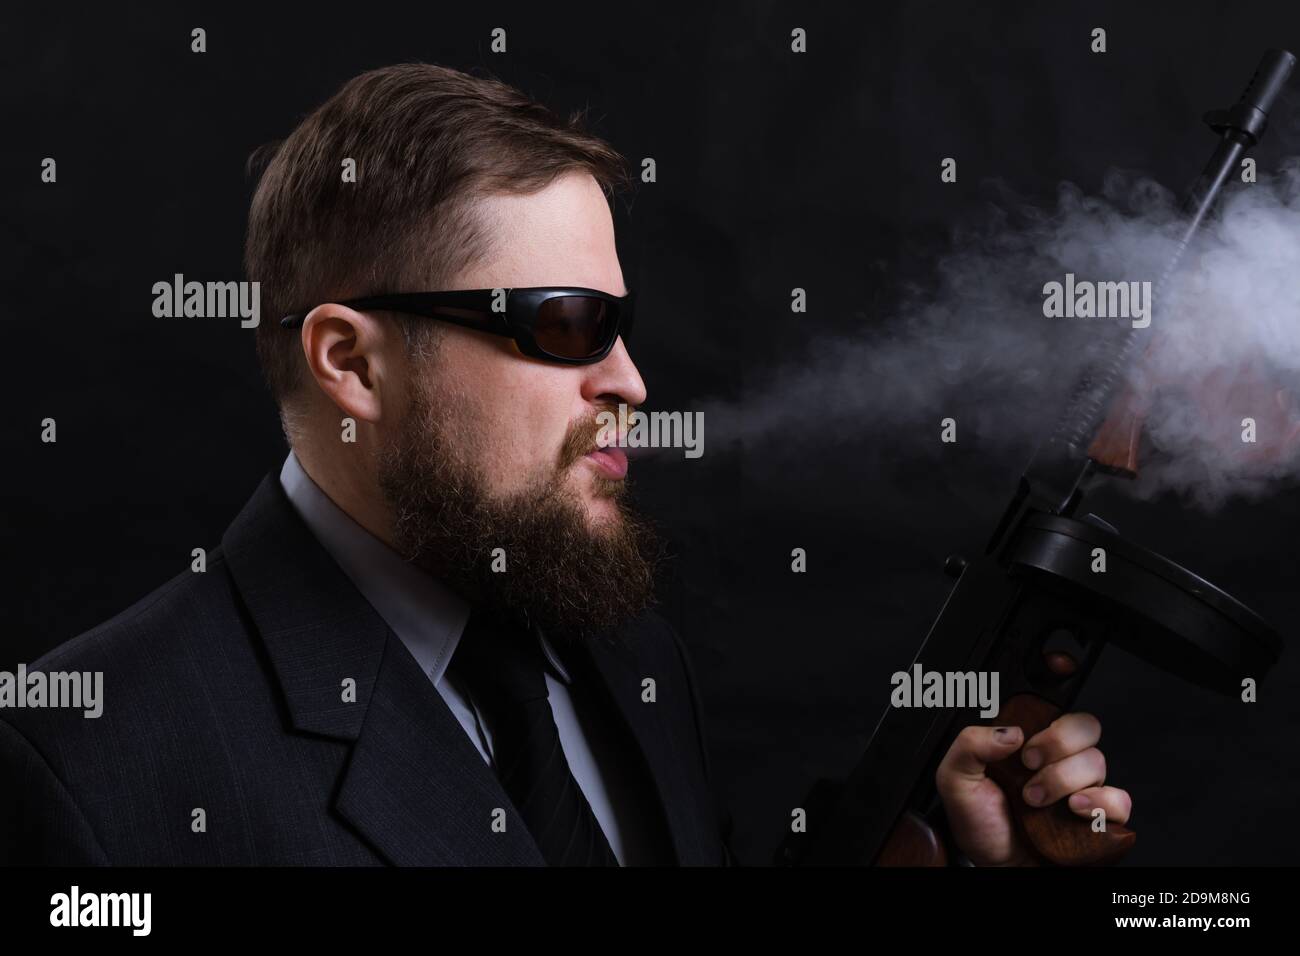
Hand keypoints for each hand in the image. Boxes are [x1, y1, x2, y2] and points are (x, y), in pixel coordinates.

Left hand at [933, 654, 1132, 865]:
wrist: (997, 867)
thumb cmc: (980, 822)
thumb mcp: (955, 780)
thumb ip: (968, 746)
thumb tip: (1008, 732)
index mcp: (1025, 739)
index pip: (1051, 698)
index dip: (1060, 673)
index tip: (1060, 663)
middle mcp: (1058, 756)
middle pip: (1083, 724)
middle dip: (1058, 740)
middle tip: (1029, 762)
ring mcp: (1082, 783)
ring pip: (1097, 759)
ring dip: (1064, 778)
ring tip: (1036, 799)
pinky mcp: (1101, 814)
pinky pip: (1119, 797)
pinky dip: (1099, 801)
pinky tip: (1073, 808)